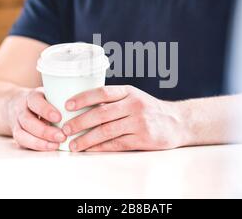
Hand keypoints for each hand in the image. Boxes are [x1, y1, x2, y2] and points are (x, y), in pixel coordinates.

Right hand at [8, 88, 65, 150]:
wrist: (17, 104)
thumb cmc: (42, 100)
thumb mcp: (50, 93)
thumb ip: (65, 98)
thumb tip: (92, 104)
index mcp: (32, 96)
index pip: (35, 101)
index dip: (45, 110)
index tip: (59, 117)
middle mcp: (21, 109)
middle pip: (27, 121)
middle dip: (45, 131)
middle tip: (62, 136)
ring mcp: (16, 123)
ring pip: (21, 134)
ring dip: (40, 142)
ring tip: (57, 145)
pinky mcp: (17, 135)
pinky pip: (22, 143)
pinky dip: (35, 146)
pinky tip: (50, 148)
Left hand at [62, 86, 185, 151]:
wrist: (176, 122)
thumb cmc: (148, 109)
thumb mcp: (134, 97)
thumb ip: (113, 101)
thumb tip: (81, 107)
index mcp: (129, 92)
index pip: (102, 92)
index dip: (83, 98)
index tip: (67, 105)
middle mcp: (134, 105)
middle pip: (101, 113)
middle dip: (80, 122)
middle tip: (65, 129)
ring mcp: (139, 122)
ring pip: (107, 131)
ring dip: (87, 139)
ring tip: (74, 144)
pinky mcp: (143, 138)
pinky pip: (116, 144)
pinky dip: (100, 147)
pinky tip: (90, 149)